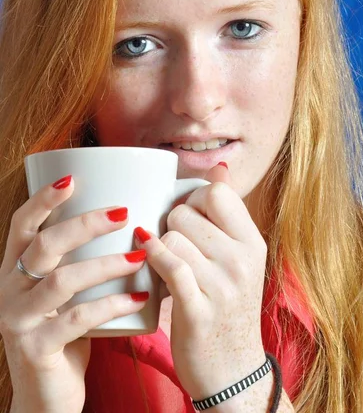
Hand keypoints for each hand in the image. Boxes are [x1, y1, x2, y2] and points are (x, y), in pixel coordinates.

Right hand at [0, 177, 147, 412]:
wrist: (47, 397)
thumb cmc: (64, 333)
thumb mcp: (65, 294)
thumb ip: (79, 262)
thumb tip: (129, 224)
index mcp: (15, 269)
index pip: (21, 225)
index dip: (42, 200)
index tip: (72, 180)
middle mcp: (9, 289)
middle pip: (44, 245)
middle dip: (85, 224)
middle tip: (123, 213)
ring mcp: (19, 320)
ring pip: (62, 280)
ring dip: (105, 264)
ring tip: (139, 257)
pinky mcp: (35, 349)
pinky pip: (77, 319)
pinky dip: (111, 305)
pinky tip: (140, 298)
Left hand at [134, 164, 267, 400]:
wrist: (233, 371)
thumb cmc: (228, 307)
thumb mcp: (239, 259)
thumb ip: (226, 215)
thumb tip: (219, 166)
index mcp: (252, 242)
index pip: (216, 192)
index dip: (192, 199)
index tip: (187, 217)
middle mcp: (242, 260)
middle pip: (185, 213)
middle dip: (170, 224)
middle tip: (174, 245)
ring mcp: (223, 286)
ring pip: (172, 236)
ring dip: (159, 247)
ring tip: (166, 263)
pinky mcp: (199, 310)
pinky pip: (169, 265)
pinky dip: (152, 258)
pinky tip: (145, 259)